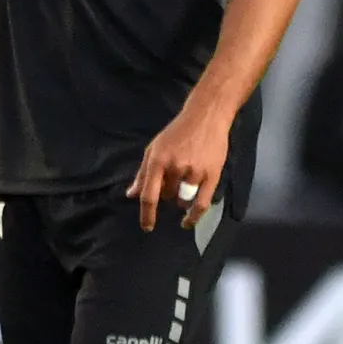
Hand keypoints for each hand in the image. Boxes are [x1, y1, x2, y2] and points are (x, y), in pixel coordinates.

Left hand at [131, 99, 230, 231]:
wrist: (206, 116)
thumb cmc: (178, 132)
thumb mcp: (154, 148)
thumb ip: (143, 173)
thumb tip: (131, 195)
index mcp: (158, 160)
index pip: (149, 194)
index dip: (147, 214)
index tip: (147, 227)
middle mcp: (175, 167)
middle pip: (167, 196)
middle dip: (168, 193)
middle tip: (174, 178)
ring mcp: (194, 172)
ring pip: (183, 200)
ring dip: (181, 199)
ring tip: (185, 183)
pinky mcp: (212, 175)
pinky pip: (201, 204)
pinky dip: (194, 216)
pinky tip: (189, 221)